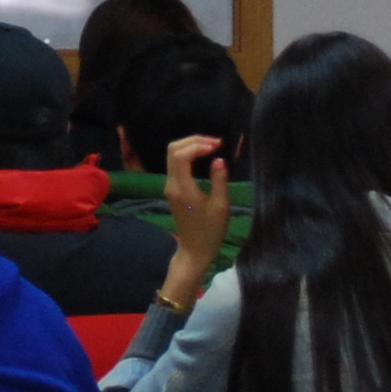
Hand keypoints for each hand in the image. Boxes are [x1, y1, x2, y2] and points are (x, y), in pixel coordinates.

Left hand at [163, 136, 231, 260]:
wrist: (194, 250)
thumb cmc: (210, 231)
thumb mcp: (220, 206)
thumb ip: (219, 180)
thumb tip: (218, 160)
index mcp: (182, 188)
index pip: (181, 155)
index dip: (198, 145)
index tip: (217, 146)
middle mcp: (171, 184)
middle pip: (173, 150)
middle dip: (193, 141)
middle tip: (215, 142)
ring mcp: (170, 187)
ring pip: (173, 156)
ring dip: (190, 147)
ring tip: (212, 147)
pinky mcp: (173, 190)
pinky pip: (176, 165)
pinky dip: (188, 156)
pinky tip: (204, 157)